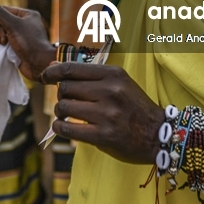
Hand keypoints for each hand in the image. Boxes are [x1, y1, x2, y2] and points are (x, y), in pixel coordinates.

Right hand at [0, 5, 55, 80]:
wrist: (38, 64)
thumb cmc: (28, 42)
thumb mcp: (13, 24)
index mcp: (27, 15)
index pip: (6, 10)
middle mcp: (24, 24)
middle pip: (2, 21)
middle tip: (0, 36)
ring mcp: (20, 36)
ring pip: (1, 32)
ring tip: (4, 43)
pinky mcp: (17, 47)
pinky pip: (3, 42)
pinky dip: (1, 45)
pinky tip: (3, 48)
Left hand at [42, 61, 163, 164]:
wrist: (159, 134)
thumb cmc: (133, 106)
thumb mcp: (117, 83)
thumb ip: (87, 76)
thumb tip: (53, 68)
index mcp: (113, 74)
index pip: (71, 69)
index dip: (52, 72)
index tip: (45, 77)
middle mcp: (110, 91)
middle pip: (65, 88)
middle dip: (60, 95)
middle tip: (66, 101)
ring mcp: (107, 114)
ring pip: (63, 107)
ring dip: (60, 112)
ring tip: (66, 115)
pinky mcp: (103, 136)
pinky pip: (67, 129)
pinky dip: (59, 127)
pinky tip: (62, 126)